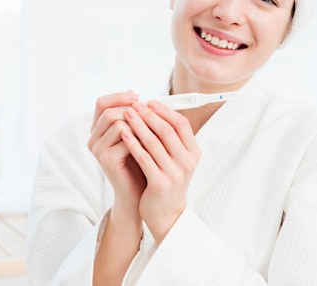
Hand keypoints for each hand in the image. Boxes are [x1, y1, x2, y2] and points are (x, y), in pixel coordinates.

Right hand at [88, 91, 145, 212]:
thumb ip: (133, 118)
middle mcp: (94, 138)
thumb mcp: (136, 135)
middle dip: (131, 110)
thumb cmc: (140, 161)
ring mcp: (98, 149)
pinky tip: (151, 142)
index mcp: (98, 129)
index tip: (137, 96)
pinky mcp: (106, 159)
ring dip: (138, 123)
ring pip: (117, 122)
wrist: (139, 192)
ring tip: (151, 128)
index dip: (118, 96)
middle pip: (108, 111)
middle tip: (148, 112)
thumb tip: (139, 97)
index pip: (101, 103)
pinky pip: (125, 138)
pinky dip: (141, 137)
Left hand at [121, 100, 199, 242]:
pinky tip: (124, 134)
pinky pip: (144, 158)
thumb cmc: (166, 180)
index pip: (181, 124)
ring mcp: (174, 173)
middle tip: (135, 104)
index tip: (150, 102)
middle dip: (149, 115)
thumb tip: (154, 109)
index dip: (165, 111)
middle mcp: (187, 162)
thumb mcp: (175, 159)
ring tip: (126, 114)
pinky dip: (133, 143)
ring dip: (138, 125)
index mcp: (193, 153)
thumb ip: (169, 138)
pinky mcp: (160, 183)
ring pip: (154, 142)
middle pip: (167, 131)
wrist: (166, 214)